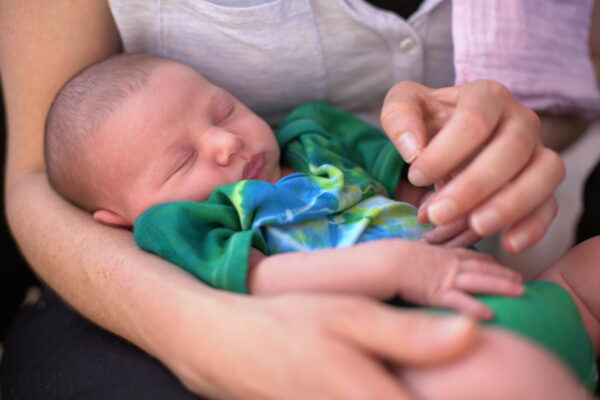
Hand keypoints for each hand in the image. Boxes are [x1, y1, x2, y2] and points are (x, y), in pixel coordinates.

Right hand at [167, 292, 477, 399]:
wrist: (222, 343)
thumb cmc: (287, 325)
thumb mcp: (350, 316)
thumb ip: (412, 334)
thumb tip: (474, 333)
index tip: (496, 392)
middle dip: (435, 395)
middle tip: (453, 382)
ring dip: (408, 395)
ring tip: (404, 376)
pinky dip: (382, 397)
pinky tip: (381, 382)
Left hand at [382, 80, 563, 253]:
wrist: (446, 138)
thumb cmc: (426, 121)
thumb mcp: (403, 107)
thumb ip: (399, 117)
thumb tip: (413, 149)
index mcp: (486, 96)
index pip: (474, 120)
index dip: (445, 153)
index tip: (416, 177)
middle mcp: (520, 120)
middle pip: (513, 149)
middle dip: (474, 186)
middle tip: (438, 213)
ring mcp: (537, 151)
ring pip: (544, 174)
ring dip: (511, 205)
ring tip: (477, 227)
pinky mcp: (542, 184)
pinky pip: (550, 205)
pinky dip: (533, 227)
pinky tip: (508, 244)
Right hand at [385, 241, 522, 319]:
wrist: (379, 259)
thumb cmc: (386, 257)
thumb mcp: (406, 253)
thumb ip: (417, 259)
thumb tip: (419, 264)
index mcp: (439, 254)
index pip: (468, 257)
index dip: (487, 262)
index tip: (501, 266)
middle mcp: (446, 264)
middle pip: (480, 268)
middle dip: (502, 273)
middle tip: (520, 280)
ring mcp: (443, 277)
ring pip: (478, 281)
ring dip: (500, 286)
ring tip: (520, 292)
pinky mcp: (435, 292)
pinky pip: (458, 301)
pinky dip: (474, 307)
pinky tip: (490, 315)